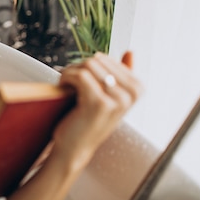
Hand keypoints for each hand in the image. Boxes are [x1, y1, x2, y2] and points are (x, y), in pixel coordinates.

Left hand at [53, 51, 142, 166]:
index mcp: (137, 89)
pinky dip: (66, 77)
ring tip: (66, 85)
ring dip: (70, 72)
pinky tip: (62, 87)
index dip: (87, 66)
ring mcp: (117, 100)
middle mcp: (131, 94)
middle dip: (78, 68)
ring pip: (88, 65)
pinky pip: (80, 75)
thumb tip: (131, 52)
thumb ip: (121, 75)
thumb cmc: (88, 119)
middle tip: (69, 82)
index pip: (106, 58)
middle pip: (96, 60)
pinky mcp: (99, 104)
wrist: (74, 147)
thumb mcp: (109, 96)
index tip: (80, 79)